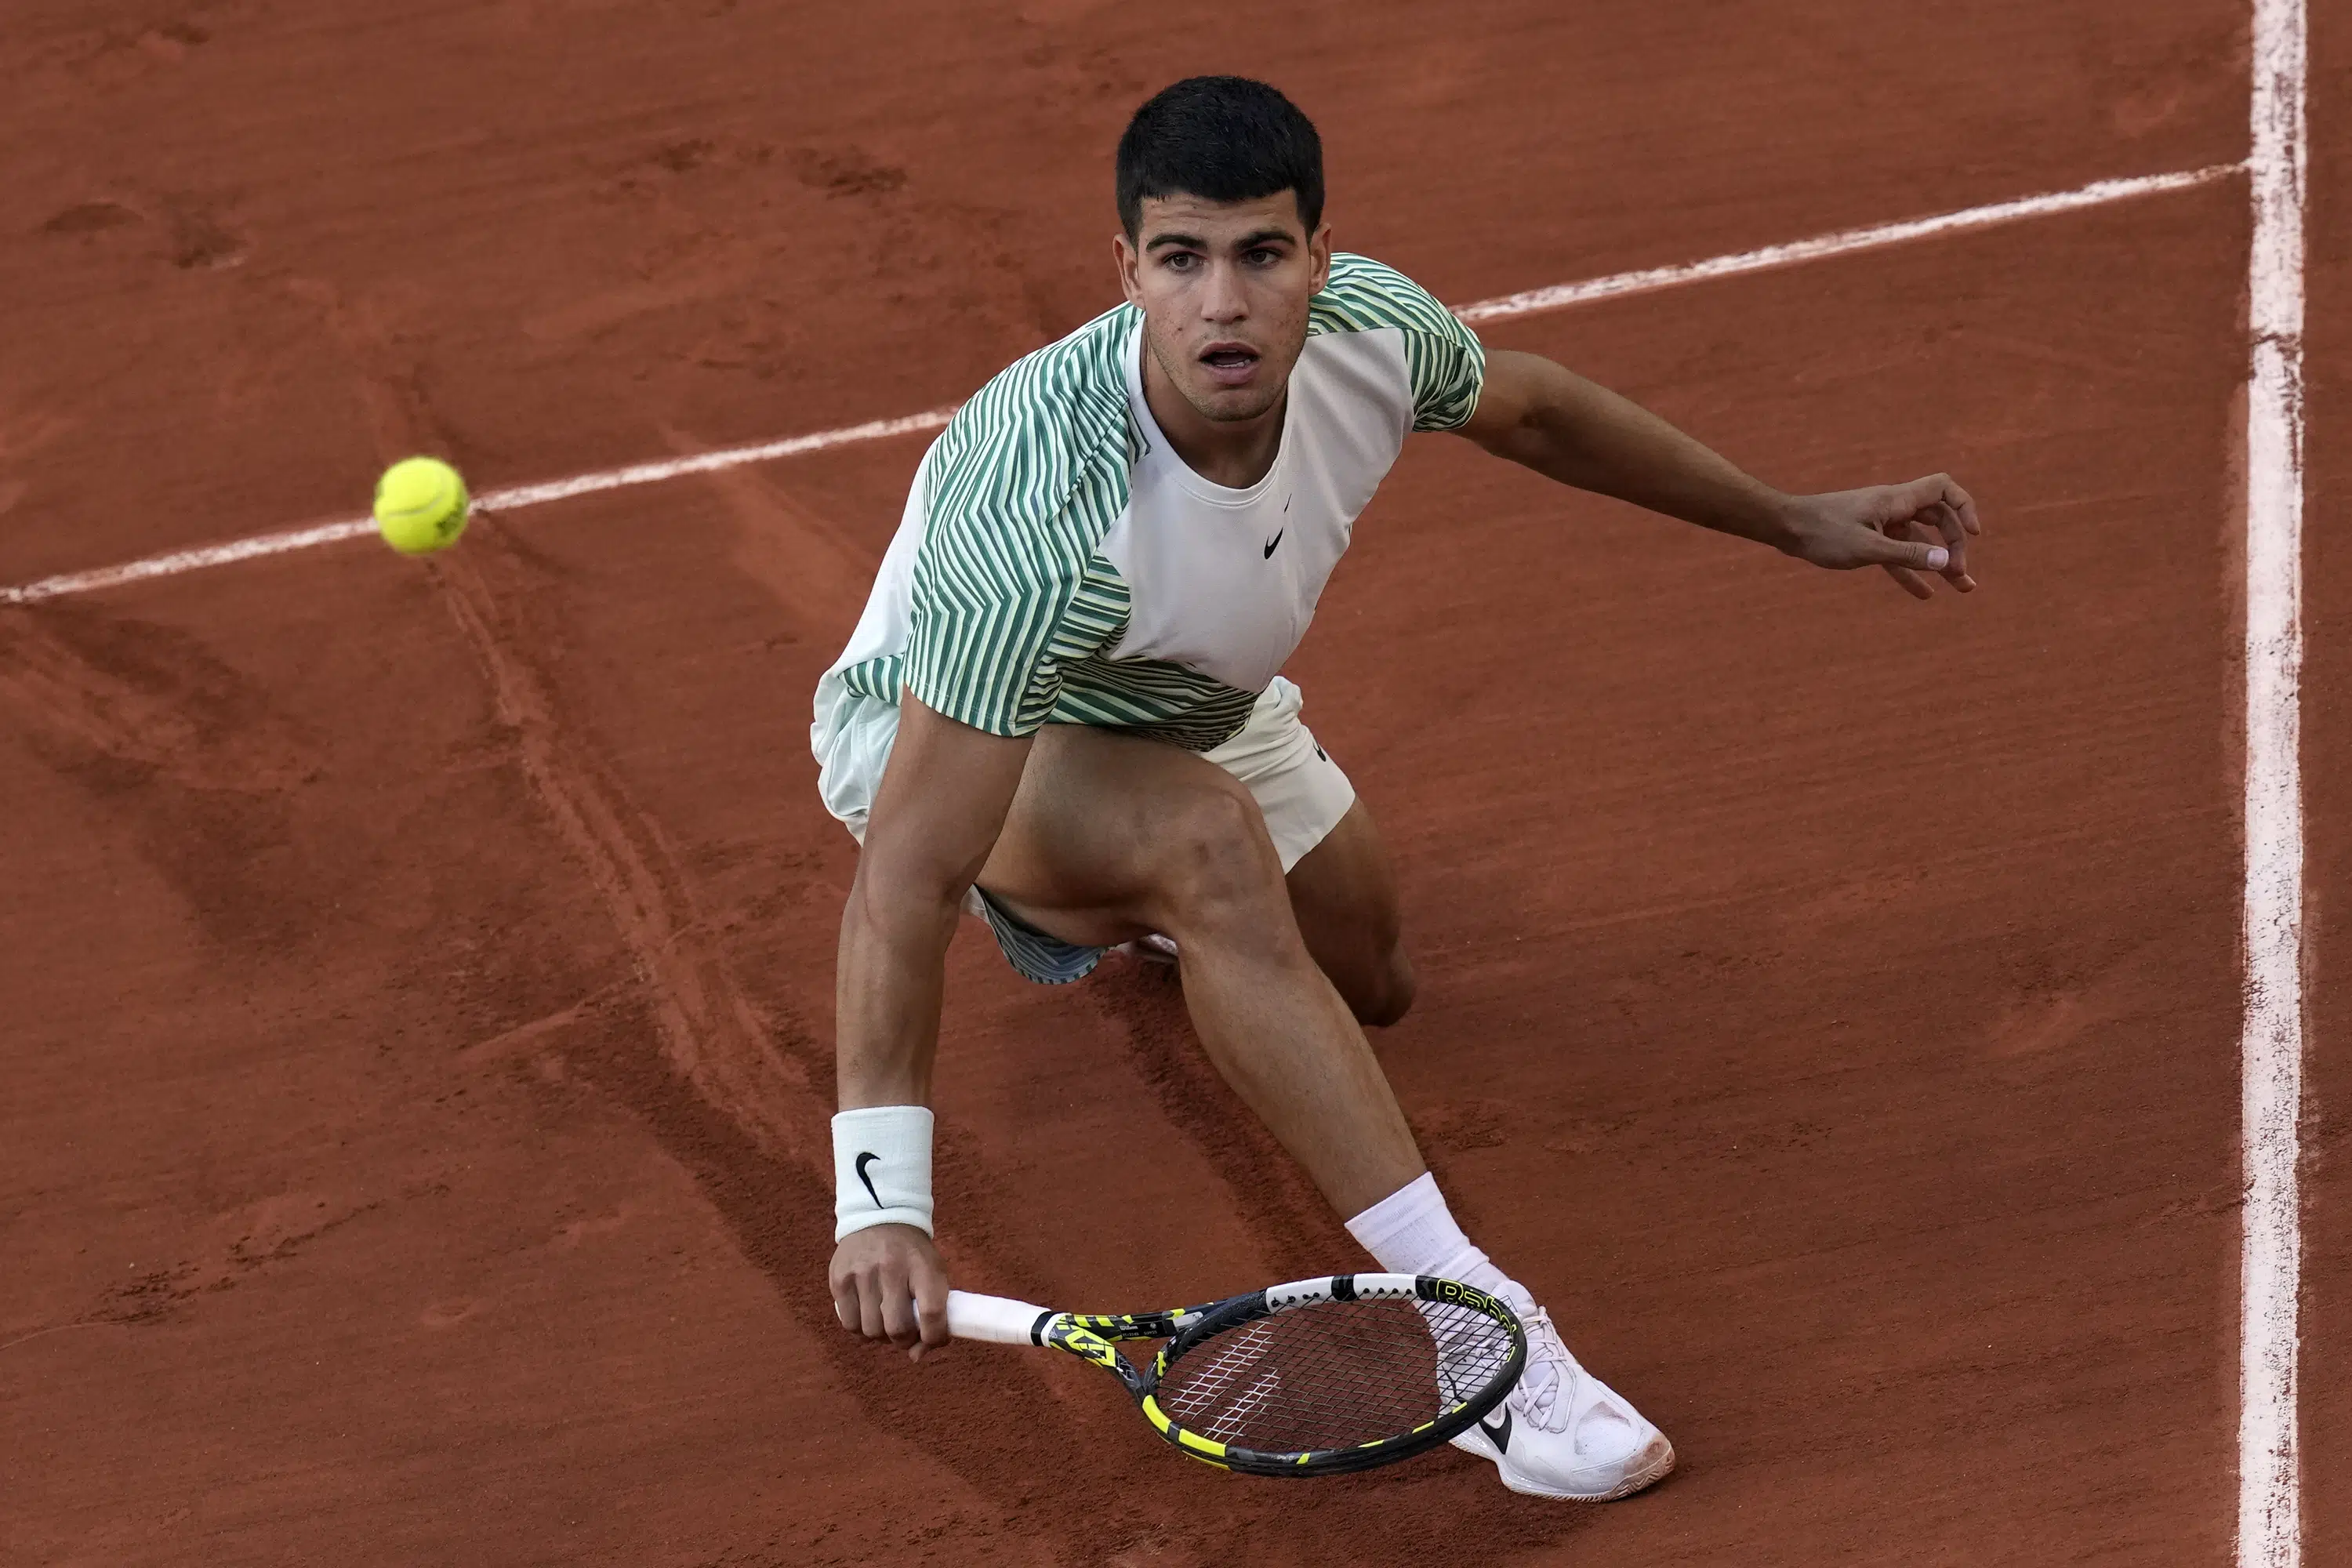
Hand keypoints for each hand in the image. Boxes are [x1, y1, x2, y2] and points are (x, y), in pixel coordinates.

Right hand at [829, 1223, 950, 1361]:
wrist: (879, 1217)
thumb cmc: (912, 1255)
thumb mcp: (932, 1272)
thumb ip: (934, 1314)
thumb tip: (916, 1357)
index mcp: (922, 1265)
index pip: (931, 1313)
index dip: (934, 1337)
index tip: (934, 1339)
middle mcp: (891, 1267)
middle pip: (897, 1329)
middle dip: (904, 1340)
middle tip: (905, 1332)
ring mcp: (861, 1273)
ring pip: (871, 1331)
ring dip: (881, 1336)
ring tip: (885, 1322)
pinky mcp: (838, 1278)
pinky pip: (849, 1324)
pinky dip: (861, 1330)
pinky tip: (868, 1316)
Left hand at [1778, 474, 1980, 599]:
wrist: (1785, 528)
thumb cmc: (1822, 532)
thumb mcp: (1867, 548)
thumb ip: (1907, 555)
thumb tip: (1947, 562)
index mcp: (1896, 500)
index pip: (1943, 489)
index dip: (1964, 507)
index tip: (1974, 534)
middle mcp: (1893, 507)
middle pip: (1938, 519)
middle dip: (1955, 545)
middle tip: (1960, 575)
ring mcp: (1881, 522)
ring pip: (1920, 540)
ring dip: (1940, 562)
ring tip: (1961, 589)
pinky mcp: (1868, 537)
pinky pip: (1897, 553)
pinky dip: (1911, 571)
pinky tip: (1924, 594)